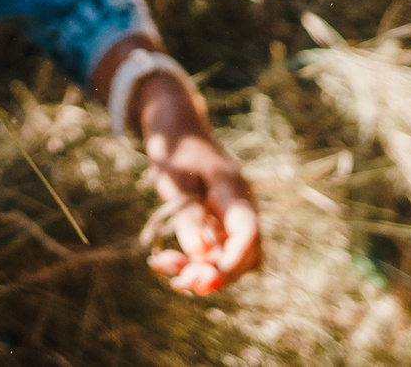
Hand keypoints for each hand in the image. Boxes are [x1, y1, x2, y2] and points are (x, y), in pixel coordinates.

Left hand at [134, 72, 261, 294]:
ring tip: (163, 267)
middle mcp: (241, 206)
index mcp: (234, 190)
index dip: (231, 262)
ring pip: (227, 256)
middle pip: (244, 253)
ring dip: (200, 269)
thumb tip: (203, 254)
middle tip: (180, 282)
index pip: (247, 234)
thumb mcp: (174, 180)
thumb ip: (188, 216)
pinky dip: (192, 259)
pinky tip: (163, 261)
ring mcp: (231, 216)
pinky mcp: (219, 223)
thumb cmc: (174, 149)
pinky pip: (213, 250)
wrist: (175, 127)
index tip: (206, 281)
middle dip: (216, 273)